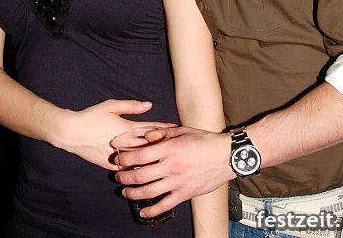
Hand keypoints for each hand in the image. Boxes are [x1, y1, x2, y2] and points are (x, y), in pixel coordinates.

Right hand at [56, 99, 174, 170]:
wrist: (71, 132)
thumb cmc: (91, 116)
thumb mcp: (111, 106)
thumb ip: (131, 106)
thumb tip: (149, 105)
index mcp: (127, 128)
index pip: (151, 129)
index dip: (165, 129)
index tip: (178, 131)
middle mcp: (124, 143)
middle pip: (149, 147)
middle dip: (164, 146)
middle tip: (178, 148)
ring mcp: (117, 156)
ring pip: (140, 161)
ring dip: (153, 160)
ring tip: (167, 162)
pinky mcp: (109, 164)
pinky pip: (127, 169)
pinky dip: (137, 170)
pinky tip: (147, 173)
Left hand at [115, 126, 232, 217]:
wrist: (225, 156)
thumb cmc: (204, 140)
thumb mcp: (182, 131)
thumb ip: (162, 133)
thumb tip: (146, 136)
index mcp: (169, 148)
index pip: (140, 155)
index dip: (125, 158)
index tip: (118, 158)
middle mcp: (171, 166)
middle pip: (140, 175)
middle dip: (124, 176)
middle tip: (117, 175)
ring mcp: (177, 182)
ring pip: (149, 191)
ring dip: (133, 193)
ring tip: (125, 191)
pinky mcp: (185, 194)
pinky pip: (164, 205)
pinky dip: (151, 210)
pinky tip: (143, 211)